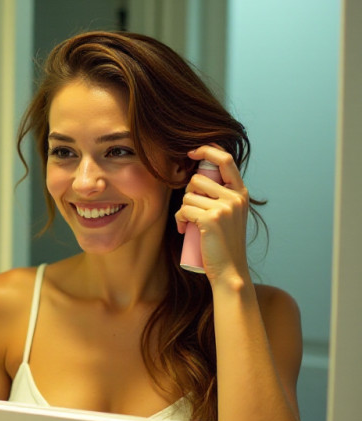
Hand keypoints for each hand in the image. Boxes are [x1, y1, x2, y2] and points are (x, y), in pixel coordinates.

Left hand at [174, 145, 250, 283]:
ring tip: (189, 224)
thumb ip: (221, 196)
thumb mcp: (229, 215)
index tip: (192, 152)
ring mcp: (224, 208)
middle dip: (187, 193)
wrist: (229, 270)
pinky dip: (179, 220)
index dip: (207, 150)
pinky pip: (184, 209)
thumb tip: (197, 176)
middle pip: (197, 179)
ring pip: (188, 196)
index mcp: (241, 193)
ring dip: (182, 210)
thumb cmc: (223, 243)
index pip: (226, 160)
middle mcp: (235, 197)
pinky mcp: (211, 219)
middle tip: (190, 211)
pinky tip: (184, 230)